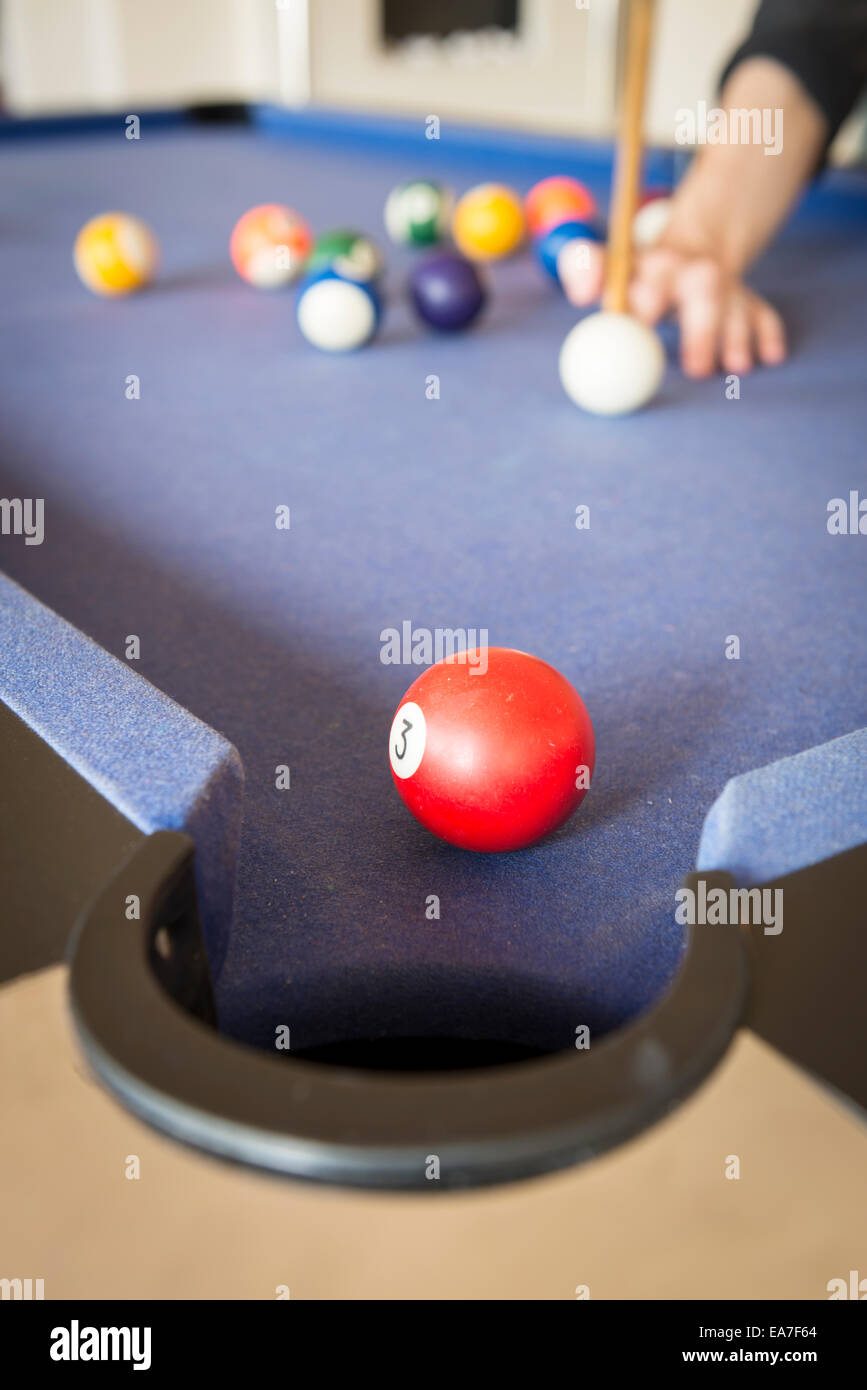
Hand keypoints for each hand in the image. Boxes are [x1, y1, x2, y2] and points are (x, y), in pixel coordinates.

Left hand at [558, 238, 786, 378]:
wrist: (691, 249)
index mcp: (658, 265)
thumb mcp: (610, 265)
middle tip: (697, 370)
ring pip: (737, 308)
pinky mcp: (750, 301)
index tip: (643, 327)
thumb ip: (585, 269)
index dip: (648, 305)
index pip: (652, 284)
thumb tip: (580, 294)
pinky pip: (764, 315)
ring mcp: (727, 287)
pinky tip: (770, 357)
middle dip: (702, 330)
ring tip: (737, 368)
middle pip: (704, 293)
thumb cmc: (639, 276)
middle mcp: (696, 272)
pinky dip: (768, 335)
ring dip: (738, 337)